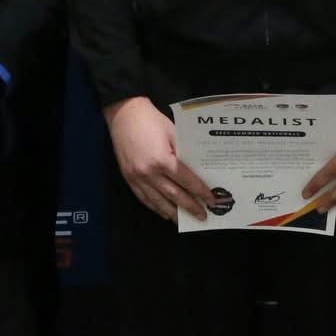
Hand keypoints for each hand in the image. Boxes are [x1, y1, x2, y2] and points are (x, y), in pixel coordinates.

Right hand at [104, 96, 213, 222]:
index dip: (200, 192)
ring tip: (184, 220)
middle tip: (203, 216)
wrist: (125, 115)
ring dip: (172, 213)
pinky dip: (155, 207)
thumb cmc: (152, 121)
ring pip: (158, 202)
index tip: (211, 200)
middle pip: (174, 196)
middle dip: (190, 207)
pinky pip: (143, 198)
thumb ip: (183, 153)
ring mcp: (137, 178)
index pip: (186, 181)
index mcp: (162, 160)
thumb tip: (197, 171)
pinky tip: (163, 212)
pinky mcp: (128, 178)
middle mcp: (149, 173)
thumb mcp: (174, 133)